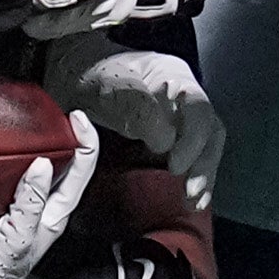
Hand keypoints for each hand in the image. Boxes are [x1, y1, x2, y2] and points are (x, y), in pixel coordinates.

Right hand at [0, 116, 97, 278]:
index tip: (78, 119)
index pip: (80, 174)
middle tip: (56, 112)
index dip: (85, 144)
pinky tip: (2, 143)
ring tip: (33, 121)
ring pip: (37, 165)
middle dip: (65, 136)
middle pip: (63, 164)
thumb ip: (30, 203)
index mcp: (53, 214)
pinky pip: (8, 171)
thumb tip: (41, 165)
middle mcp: (41, 206)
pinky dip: (10, 154)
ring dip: (39, 143)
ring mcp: (19, 202)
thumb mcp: (18, 238)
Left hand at [44, 34, 223, 211]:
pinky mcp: (166, 136)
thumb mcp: (108, 87)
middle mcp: (181, 97)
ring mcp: (176, 116)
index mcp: (172, 76)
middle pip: (208, 130)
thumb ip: (138, 109)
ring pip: (203, 145)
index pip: (198, 108)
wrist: (69, 77)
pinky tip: (188, 197)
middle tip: (192, 193)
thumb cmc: (87, 76)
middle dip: (204, 164)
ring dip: (202, 174)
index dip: (193, 140)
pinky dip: (189, 176)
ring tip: (195, 202)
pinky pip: (187, 155)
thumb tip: (167, 142)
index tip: (176, 166)